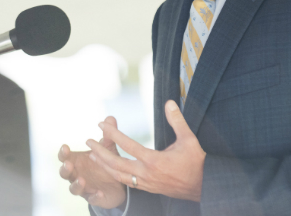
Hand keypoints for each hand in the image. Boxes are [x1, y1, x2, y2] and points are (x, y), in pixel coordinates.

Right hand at [58, 116, 126, 208]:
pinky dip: (94, 197)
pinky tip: (99, 193)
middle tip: (69, 164)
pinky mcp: (94, 198)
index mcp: (77, 160)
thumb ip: (108, 135)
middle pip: (65, 173)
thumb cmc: (106, 161)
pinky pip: (91, 199)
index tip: (65, 146)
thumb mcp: (108, 147)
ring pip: (74, 188)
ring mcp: (84, 187)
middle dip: (65, 169)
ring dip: (76, 184)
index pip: (65, 156)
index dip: (63, 153)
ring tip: (82, 180)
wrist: (117, 183)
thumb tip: (110, 118)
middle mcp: (77, 174)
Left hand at [87, 100, 205, 200]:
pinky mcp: (148, 189)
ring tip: (92, 155)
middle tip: (87, 141)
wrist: (203, 187)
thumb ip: (177, 120)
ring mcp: (146, 183)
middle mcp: (146, 174)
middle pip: (116, 163)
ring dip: (103, 164)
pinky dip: (114, 174)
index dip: (113, 134)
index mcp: (154, 161)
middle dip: (100, 151)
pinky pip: (126, 183)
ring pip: (118, 175)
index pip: (128, 145)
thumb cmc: (196, 162)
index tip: (101, 124)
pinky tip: (109, 168)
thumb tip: (169, 102)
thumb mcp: (189, 139)